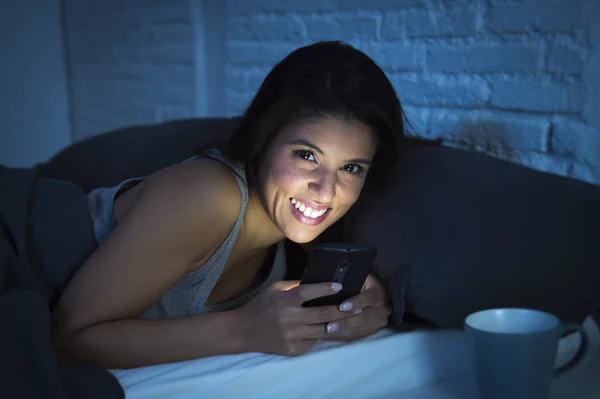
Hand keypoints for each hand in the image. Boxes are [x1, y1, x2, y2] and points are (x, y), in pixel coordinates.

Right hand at [233, 280, 353, 355]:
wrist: (243, 332)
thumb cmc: (261, 306)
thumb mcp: (275, 289)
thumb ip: (296, 286)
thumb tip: (318, 281)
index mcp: (285, 300)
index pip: (309, 292)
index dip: (326, 288)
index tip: (340, 286)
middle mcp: (290, 319)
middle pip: (323, 314)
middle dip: (341, 310)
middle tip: (355, 306)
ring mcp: (292, 337)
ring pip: (322, 330)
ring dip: (336, 324)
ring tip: (350, 318)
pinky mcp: (293, 350)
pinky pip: (313, 341)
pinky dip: (321, 335)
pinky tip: (330, 329)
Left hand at [325, 273, 391, 341]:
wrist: (377, 292)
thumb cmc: (362, 280)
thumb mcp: (360, 276)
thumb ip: (351, 280)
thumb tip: (334, 284)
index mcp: (379, 292)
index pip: (368, 298)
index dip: (355, 303)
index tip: (341, 307)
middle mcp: (382, 309)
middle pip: (363, 318)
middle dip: (345, 323)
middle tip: (329, 326)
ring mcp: (379, 322)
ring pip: (360, 329)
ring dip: (342, 332)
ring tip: (326, 332)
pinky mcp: (373, 330)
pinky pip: (357, 336)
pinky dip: (343, 336)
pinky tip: (330, 335)